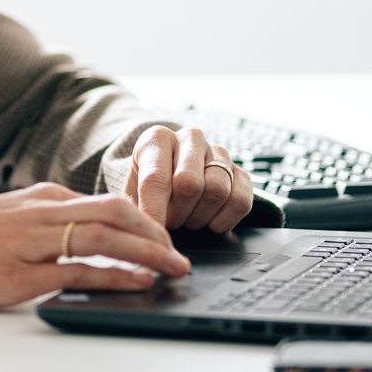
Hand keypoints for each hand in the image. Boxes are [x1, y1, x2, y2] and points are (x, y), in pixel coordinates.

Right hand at [0, 182, 189, 309]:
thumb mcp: (11, 216)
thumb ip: (49, 221)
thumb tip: (92, 233)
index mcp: (42, 197)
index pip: (108, 200)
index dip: (146, 220)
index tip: (165, 239)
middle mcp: (41, 212)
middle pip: (116, 212)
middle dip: (156, 233)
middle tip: (180, 254)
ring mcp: (32, 242)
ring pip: (104, 236)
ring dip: (148, 253)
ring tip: (173, 269)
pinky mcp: (21, 274)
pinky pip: (80, 271)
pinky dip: (116, 275)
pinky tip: (138, 282)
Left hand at [126, 126, 253, 233]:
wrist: (168, 177)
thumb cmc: (147, 187)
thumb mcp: (131, 191)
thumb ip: (134, 208)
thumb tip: (145, 231)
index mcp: (158, 138)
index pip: (156, 178)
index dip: (154, 211)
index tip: (152, 234)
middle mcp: (191, 139)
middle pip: (189, 185)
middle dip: (177, 214)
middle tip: (170, 223)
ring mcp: (219, 153)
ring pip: (217, 192)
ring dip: (199, 217)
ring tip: (186, 219)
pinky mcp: (240, 172)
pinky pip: (241, 201)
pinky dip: (224, 220)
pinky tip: (209, 221)